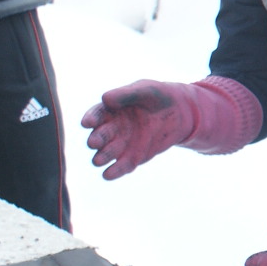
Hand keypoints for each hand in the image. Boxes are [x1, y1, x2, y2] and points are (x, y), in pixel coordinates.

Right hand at [81, 80, 204, 178]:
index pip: (97, 114)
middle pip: (100, 135)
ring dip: (102, 157)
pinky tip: (108, 175)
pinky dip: (115, 171)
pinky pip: (123, 165)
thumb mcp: (146, 90)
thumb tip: (105, 98)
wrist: (179, 111)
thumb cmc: (157, 96)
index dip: (91, 118)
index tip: (87, 123)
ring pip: (108, 153)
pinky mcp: (134, 157)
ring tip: (98, 161)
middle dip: (96, 139)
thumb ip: (127, 94)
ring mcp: (121, 144)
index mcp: (110, 110)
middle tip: (93, 143)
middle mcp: (111, 128)